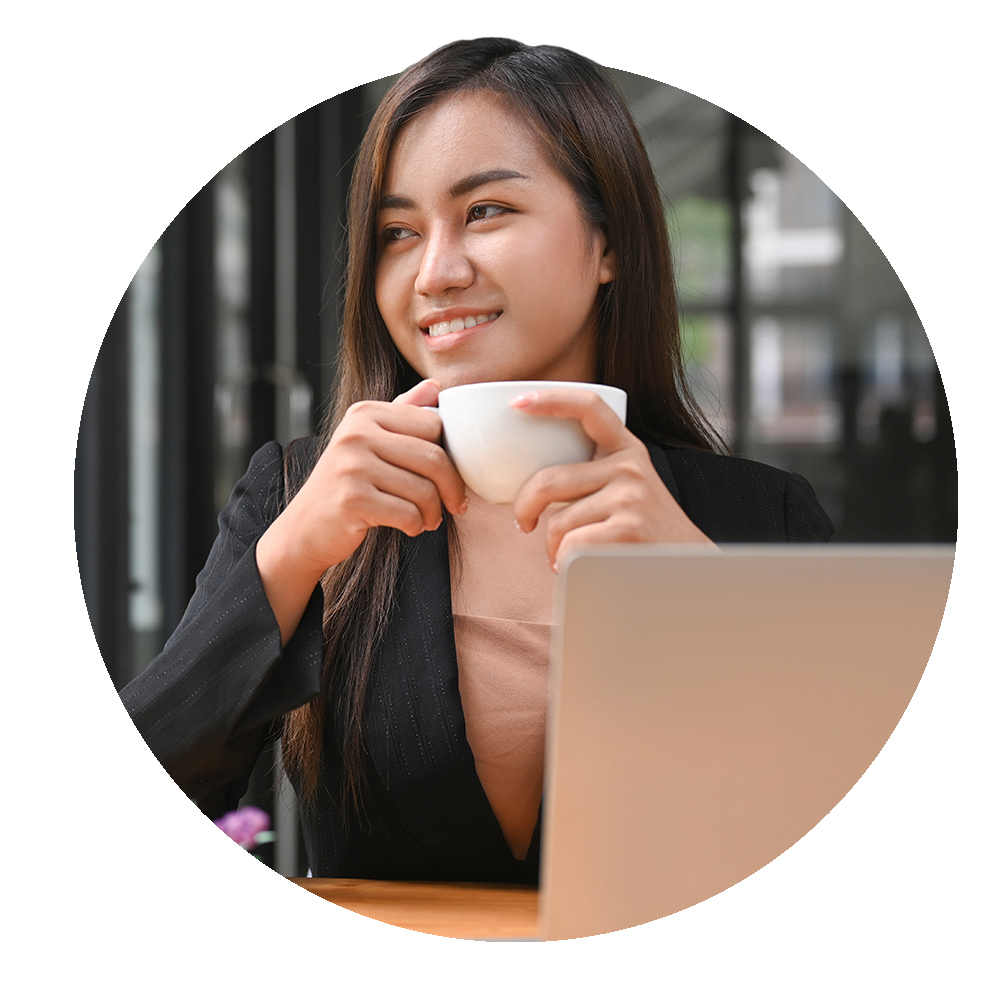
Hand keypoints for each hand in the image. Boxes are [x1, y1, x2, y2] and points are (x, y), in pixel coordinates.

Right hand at [256, 379, 466, 642]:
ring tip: (428, 519)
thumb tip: (436, 386)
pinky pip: (408, 514)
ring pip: (425, 490)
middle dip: (452, 488)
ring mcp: (352, 466)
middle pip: (434, 457)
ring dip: (434, 512)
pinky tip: (410, 527)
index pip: (434, 423)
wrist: (304, 528)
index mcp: (365, 413)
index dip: (450, 452)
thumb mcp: (368, 442)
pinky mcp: (352, 500)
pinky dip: (416, 526)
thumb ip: (402, 413)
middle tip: (453, 505)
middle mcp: (356, 434)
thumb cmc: (345, 485)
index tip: (450, 475)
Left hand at [509, 387, 713, 571]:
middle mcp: (630, 467)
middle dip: (523, 507)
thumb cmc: (645, 531)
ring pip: (556, 522)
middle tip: (524, 523)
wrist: (688, 568)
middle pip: (549, 480)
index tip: (518, 402)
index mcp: (627, 449)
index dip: (551, 399)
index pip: (589, 407)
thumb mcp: (628, 487)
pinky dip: (563, 563)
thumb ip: (592, 473)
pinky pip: (570, 547)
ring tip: (565, 555)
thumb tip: (529, 481)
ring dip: (551, 547)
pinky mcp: (627, 530)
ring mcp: (630, 497)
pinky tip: (578, 567)